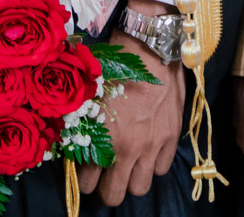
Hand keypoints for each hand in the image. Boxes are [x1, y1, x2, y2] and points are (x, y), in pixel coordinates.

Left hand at [77, 0, 187, 204]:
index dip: (85, 180)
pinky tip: (146, 151)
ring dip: (131, 179)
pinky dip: (153, 164)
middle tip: (105, 174)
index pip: (87, 184)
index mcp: (102, 140)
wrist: (148, 47)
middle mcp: (128, 149)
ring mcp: (152, 145)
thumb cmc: (113, 66)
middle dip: (106, 188)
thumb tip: (72, 144)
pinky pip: (161, 169)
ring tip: (127, 165)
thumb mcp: (89, 96)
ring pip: (140, 188)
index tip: (86, 171)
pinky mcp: (171, 136)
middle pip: (115, 195)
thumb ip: (81, 126)